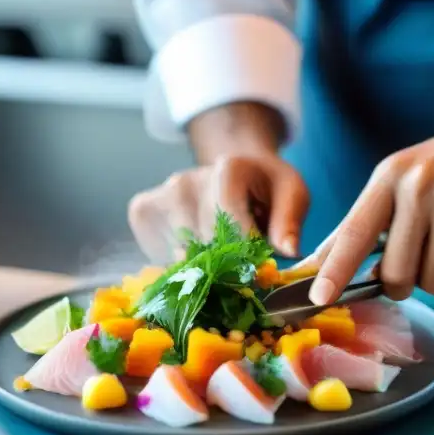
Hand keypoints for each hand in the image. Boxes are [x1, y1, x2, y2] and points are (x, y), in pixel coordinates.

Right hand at [128, 152, 309, 262]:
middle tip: (240, 264)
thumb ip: (289, 221)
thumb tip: (288, 251)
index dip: (244, 251)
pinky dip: (178, 264)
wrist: (234, 169)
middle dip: (225, 263)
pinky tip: (197, 250)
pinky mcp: (142, 211)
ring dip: (202, 265)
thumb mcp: (291, 194)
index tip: (257, 264)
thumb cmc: (265, 186)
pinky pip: (159, 255)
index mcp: (228, 169)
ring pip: (180, 255)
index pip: (230, 223)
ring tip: (219, 253)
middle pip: (203, 244)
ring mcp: (161, 196)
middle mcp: (185, 180)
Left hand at [304, 123, 433, 304]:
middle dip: (405, 280)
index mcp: (392, 176)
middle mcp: (428, 188)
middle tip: (419, 255)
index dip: (335, 270)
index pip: (355, 232)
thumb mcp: (395, 182)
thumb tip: (313, 269)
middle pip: (400, 275)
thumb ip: (358, 227)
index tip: (318, 297)